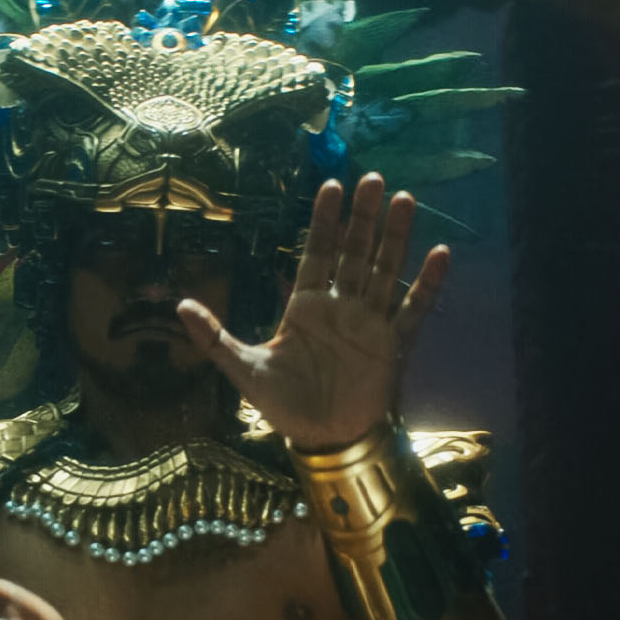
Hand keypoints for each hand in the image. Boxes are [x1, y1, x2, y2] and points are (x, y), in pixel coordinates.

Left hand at [177, 173, 448, 447]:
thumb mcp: (244, 369)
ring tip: (404, 199)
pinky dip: (427, 284)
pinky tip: (440, 254)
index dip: (324, 220)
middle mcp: (341, 305)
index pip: (317, 252)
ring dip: (395, 236)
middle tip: (371, 178)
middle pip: (354, 251)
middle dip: (362, 217)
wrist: (322, 440)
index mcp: (306, 305)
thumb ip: (214, 338)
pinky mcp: (393, 344)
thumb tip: (179, 306)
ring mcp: (369, 322)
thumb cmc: (284, 404)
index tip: (331, 186)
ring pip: (385, 270)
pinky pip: (413, 309)